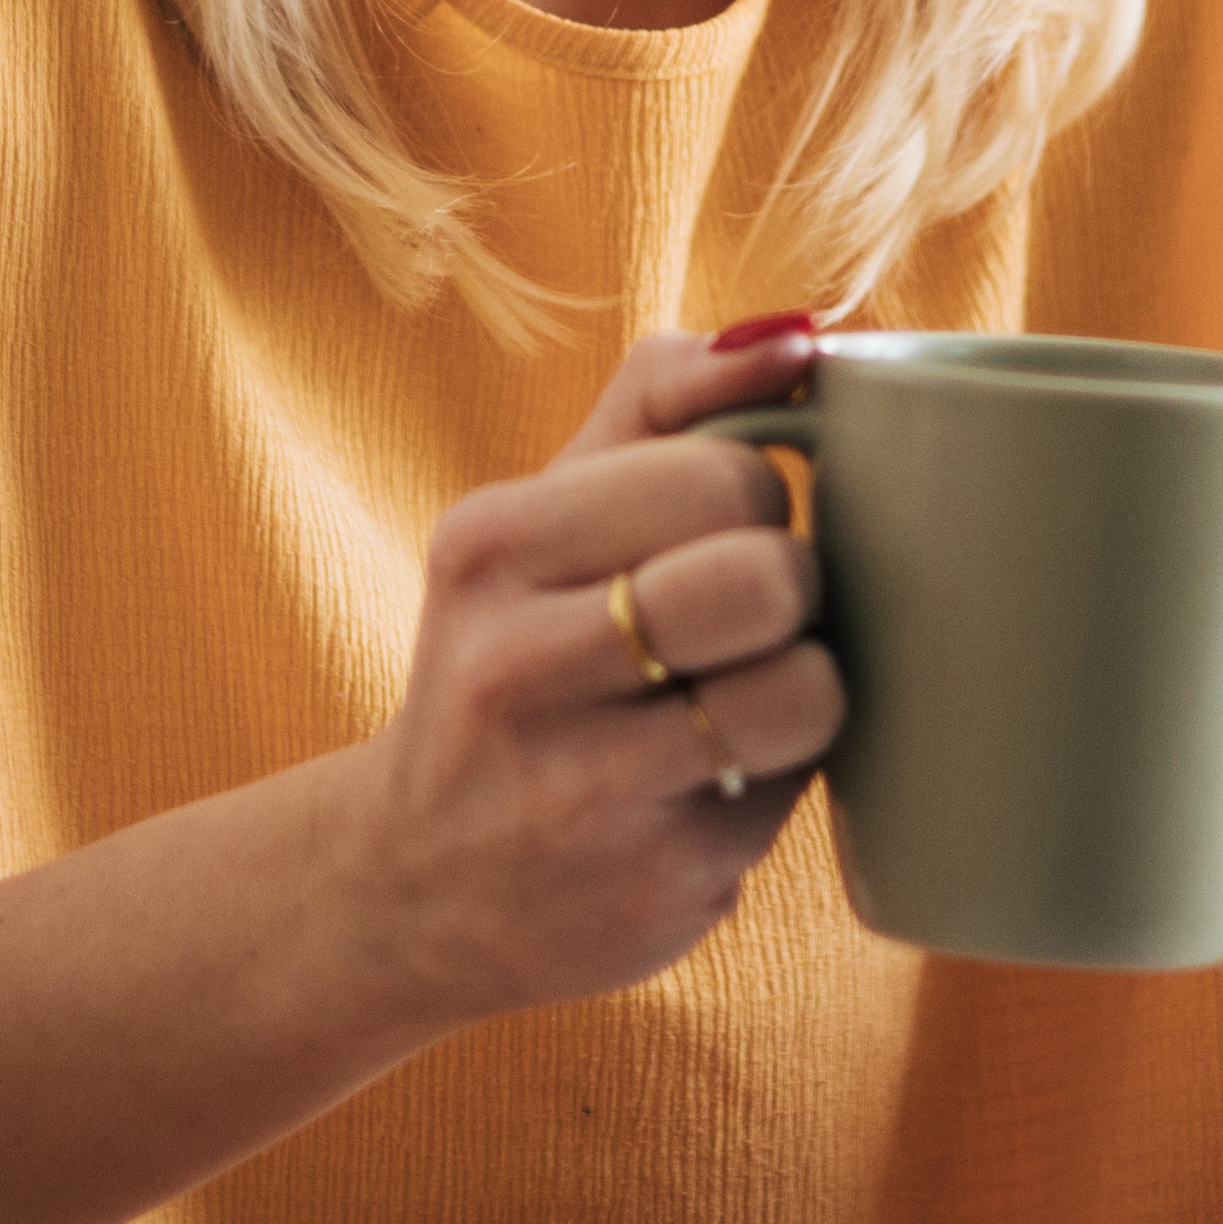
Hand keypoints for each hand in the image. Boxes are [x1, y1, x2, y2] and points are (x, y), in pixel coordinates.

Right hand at [330, 322, 845, 1026]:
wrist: (416, 884)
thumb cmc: (518, 658)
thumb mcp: (543, 516)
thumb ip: (667, 400)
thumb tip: (806, 333)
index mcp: (490, 546)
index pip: (722, 471)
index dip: (761, 497)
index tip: (720, 531)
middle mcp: (514, 668)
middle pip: (765, 575)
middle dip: (794, 588)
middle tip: (750, 616)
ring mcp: (581, 792)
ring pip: (804, 691)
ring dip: (806, 688)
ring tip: (746, 696)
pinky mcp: (652, 890)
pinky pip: (796, 797)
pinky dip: (778, 778)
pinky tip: (710, 782)